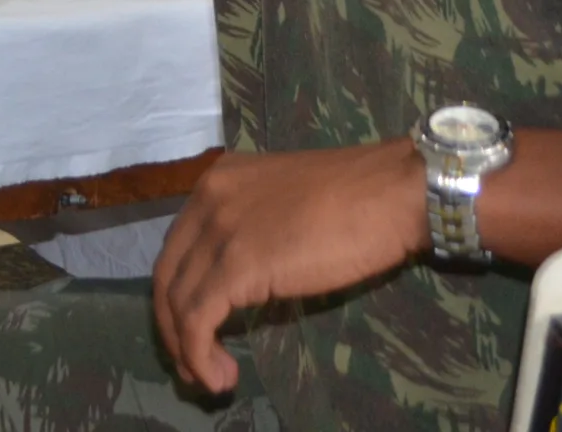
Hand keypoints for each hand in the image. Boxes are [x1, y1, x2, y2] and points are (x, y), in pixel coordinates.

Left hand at [152, 143, 426, 393]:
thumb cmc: (357, 200)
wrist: (393, 193)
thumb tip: (240, 280)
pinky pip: (198, 319)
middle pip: (168, 274)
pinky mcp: (238, 264)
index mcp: (218, 180)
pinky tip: (219, 377)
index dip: (179, 294)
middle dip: (172, 327)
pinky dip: (199, 355)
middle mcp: (208, 198)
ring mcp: (220, 229)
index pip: (179, 245)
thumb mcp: (284, 205)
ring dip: (187, 350)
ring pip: (178, 301)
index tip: (194, 330)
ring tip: (212, 380)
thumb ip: (253, 230)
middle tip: (192, 364)